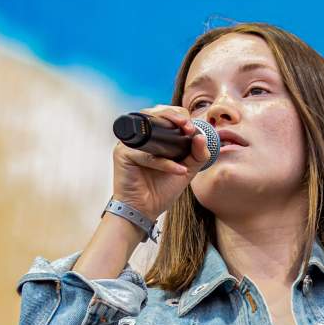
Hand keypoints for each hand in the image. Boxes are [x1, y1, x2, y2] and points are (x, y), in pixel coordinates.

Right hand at [112, 105, 210, 220]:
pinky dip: (164, 162)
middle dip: (175, 116)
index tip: (193, 128)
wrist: (145, 211)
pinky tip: (178, 170)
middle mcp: (139, 137)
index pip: (165, 115)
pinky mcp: (122, 154)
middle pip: (154, 113)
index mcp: (153, 137)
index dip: (180, 116)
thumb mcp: (186, 169)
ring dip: (169, 126)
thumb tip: (202, 136)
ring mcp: (129, 143)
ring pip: (148, 126)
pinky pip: (145, 153)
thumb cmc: (161, 190)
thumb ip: (197, 154)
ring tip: (187, 135)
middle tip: (189, 127)